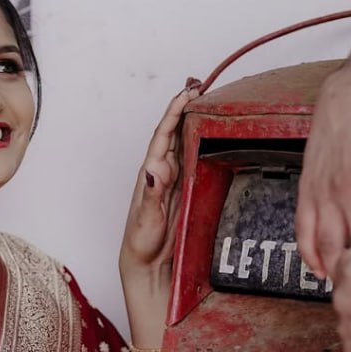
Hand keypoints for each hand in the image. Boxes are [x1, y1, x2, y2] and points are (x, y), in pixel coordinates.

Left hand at [120, 84, 197, 279]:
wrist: (147, 265)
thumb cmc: (141, 245)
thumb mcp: (146, 222)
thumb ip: (152, 197)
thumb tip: (155, 169)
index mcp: (149, 174)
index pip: (162, 136)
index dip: (174, 112)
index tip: (188, 93)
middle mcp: (161, 172)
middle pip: (173, 131)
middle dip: (184, 107)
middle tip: (200, 85)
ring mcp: (173, 179)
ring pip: (183, 142)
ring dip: (193, 120)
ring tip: (205, 100)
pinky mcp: (184, 189)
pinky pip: (193, 158)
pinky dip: (200, 141)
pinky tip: (209, 132)